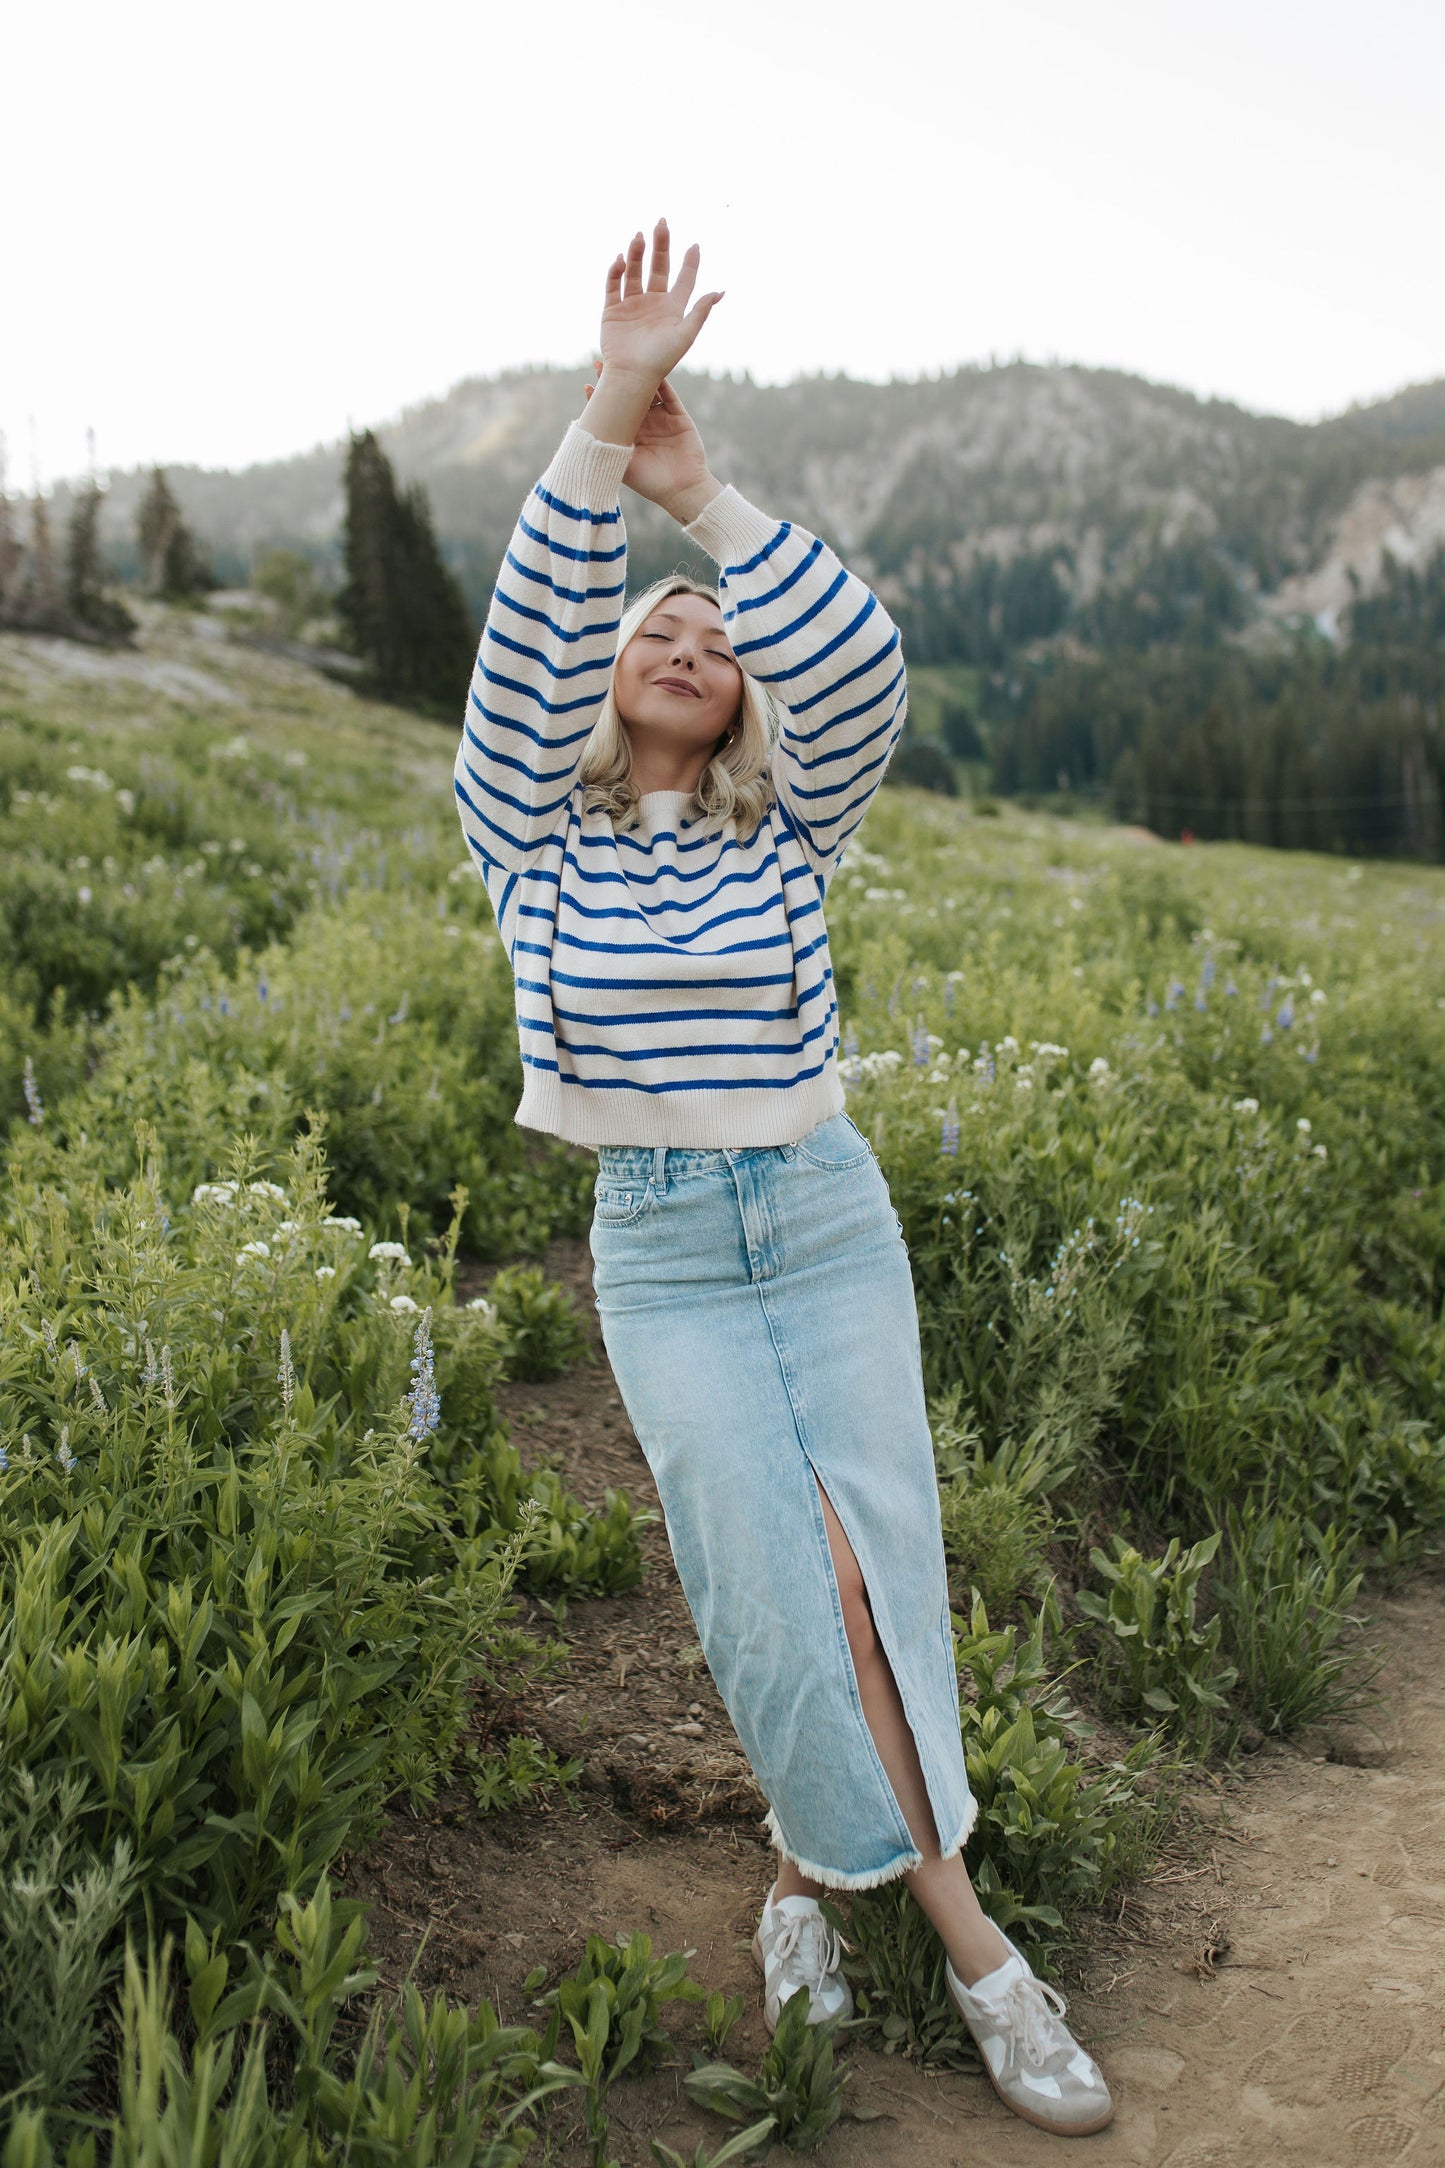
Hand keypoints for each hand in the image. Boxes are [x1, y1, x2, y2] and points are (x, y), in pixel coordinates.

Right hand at [579, 219, 723, 453]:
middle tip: (662, 223)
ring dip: (637, 252)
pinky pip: (613, 284)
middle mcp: (653, 303)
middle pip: (658, 266)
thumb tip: (719, 291)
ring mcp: (632, 304)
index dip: (690, 262)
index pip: (684, 279)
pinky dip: (615, 271)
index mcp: (672, 309)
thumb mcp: (685, 336)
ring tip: (639, 236)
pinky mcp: (612, 310)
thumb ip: (700, 312)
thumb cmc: (661, 360)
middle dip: (660, 245)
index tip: (695, 245)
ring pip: (635, 271)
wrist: (631, 376)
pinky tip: (620, 259)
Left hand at [585, 367, 721, 524]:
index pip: (612, 413)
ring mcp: (661, 419)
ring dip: (637, 376)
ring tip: (624, 362)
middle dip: (614, 381)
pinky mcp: (678, 416)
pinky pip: (669, 394)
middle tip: (600, 365)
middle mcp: (644, 425)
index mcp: (629, 436)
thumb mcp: (621, 466)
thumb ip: (606, 448)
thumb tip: (580, 429)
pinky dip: (661, 381)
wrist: (681, 489)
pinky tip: (650, 368)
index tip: (587, 387)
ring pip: (647, 392)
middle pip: (627, 397)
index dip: (600, 399)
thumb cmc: (649, 482)